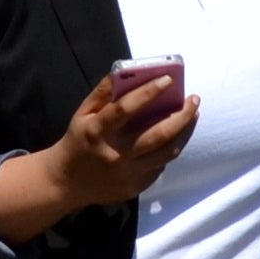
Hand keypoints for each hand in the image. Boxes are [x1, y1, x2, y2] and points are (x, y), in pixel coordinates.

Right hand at [0, 64, 201, 238]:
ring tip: (193, 116)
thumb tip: (124, 71)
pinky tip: (175, 138)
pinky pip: (159, 167)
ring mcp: (127, 174)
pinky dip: (170, 150)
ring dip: (185, 132)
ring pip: (167, 153)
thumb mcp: (82, 114)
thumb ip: (103, 93)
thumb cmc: (77, 141)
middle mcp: (116, 154)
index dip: (149, 92)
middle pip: (158, 134)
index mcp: (98, 131)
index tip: (168, 79)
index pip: (126, 108)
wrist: (65, 183)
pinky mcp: (135, 188)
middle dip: (182, 115)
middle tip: (194, 100)